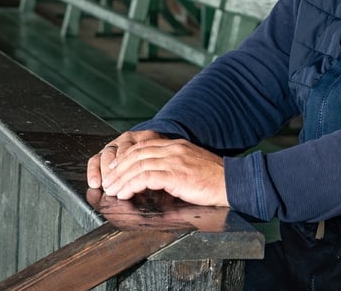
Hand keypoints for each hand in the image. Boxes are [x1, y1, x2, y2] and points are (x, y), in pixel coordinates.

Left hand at [88, 132, 227, 207]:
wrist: (233, 183)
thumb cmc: (214, 180)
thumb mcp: (192, 166)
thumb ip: (174, 166)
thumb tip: (157, 177)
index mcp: (176, 145)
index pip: (144, 146)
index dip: (126, 156)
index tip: (116, 168)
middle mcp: (173, 149)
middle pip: (136, 154)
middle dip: (118, 168)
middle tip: (107, 181)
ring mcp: (174, 160)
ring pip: (137, 165)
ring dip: (121, 179)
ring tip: (112, 190)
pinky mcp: (175, 174)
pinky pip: (145, 177)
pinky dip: (131, 185)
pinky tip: (125, 193)